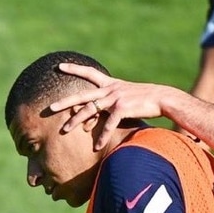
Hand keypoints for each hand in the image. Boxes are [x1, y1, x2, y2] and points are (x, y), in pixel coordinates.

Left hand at [49, 63, 167, 149]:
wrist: (163, 98)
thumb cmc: (146, 99)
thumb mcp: (127, 94)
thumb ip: (112, 100)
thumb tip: (100, 113)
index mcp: (111, 84)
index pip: (90, 73)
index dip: (74, 68)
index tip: (60, 66)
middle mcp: (110, 89)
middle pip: (82, 95)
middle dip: (65, 102)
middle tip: (50, 107)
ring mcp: (115, 98)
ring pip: (90, 110)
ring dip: (76, 121)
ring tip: (65, 130)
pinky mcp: (122, 108)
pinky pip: (108, 124)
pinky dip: (102, 136)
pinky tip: (96, 146)